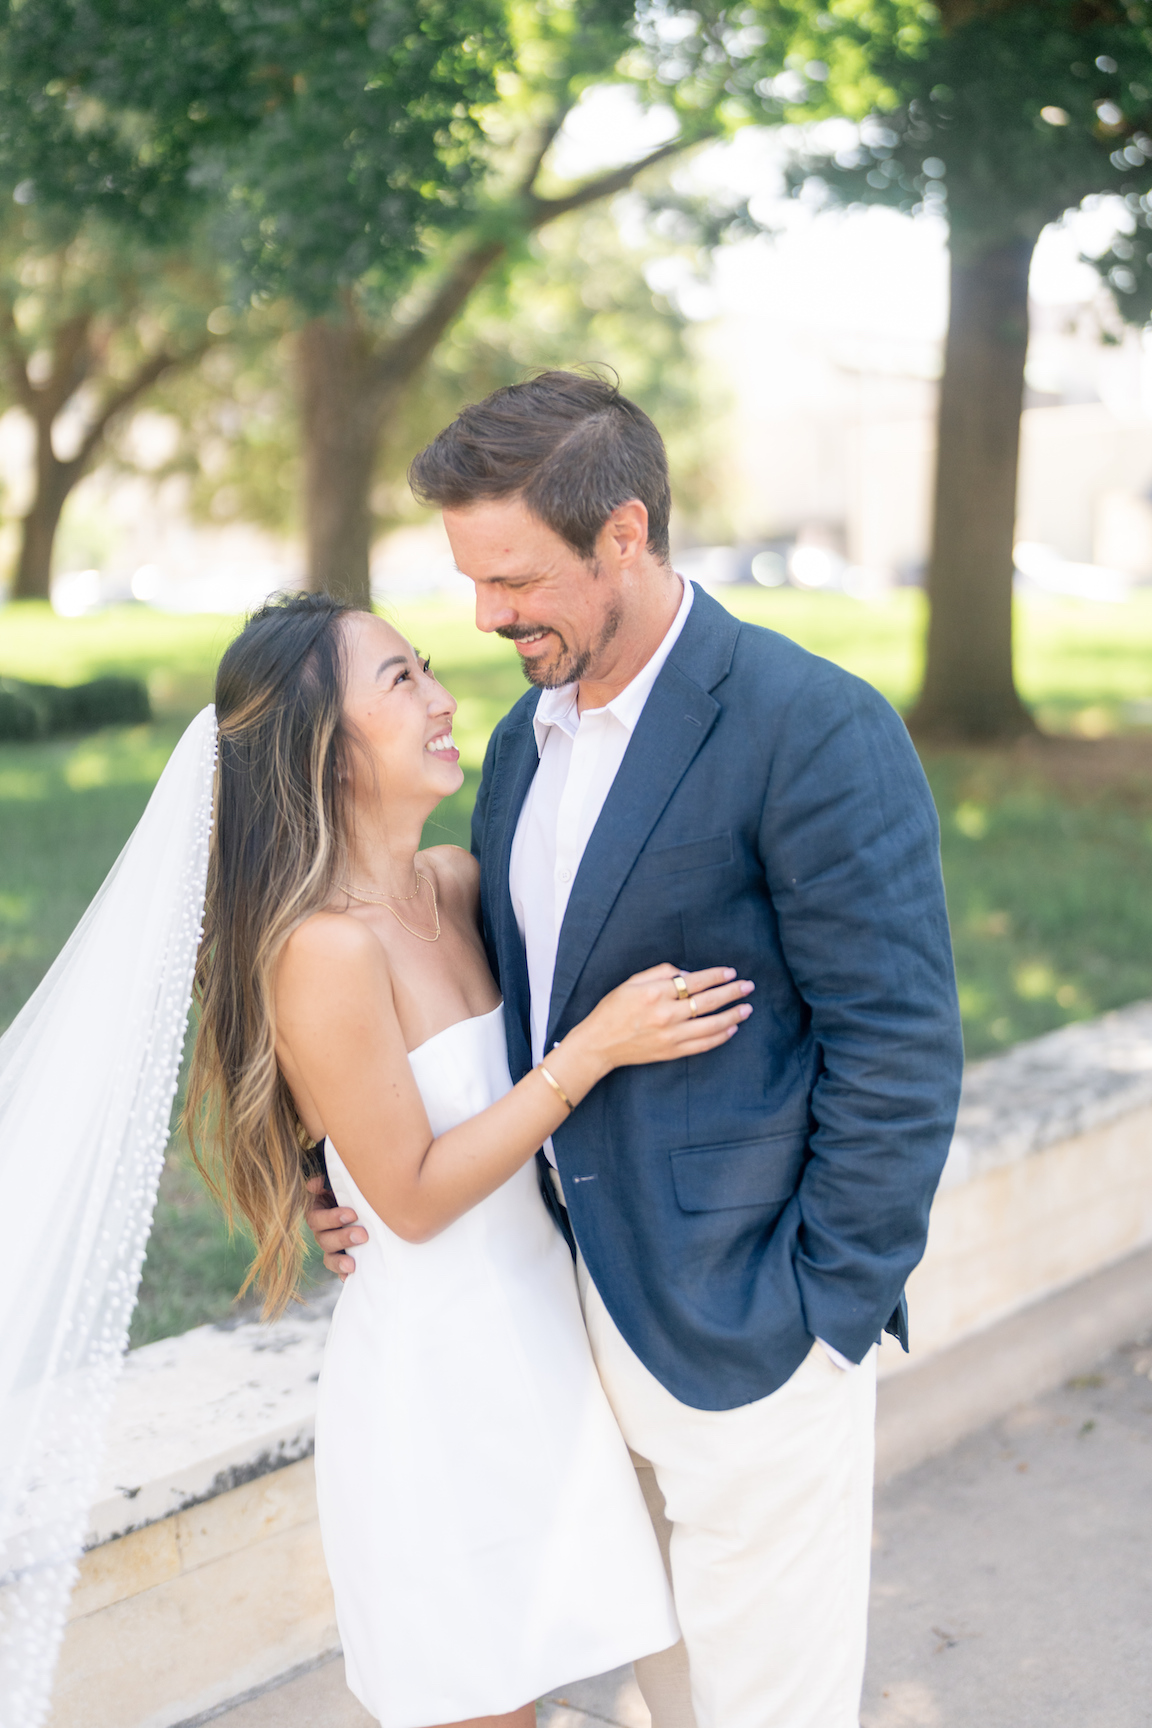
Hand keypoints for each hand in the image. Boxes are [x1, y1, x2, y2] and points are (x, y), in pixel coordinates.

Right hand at [304, 1173, 366, 1279]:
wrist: (370, 1201)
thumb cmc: (354, 1188)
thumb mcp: (341, 1181)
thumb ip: (327, 1179)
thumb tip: (313, 1185)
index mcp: (318, 1211)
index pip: (316, 1219)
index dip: (331, 1218)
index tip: (352, 1214)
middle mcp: (322, 1231)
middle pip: (324, 1240)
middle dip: (343, 1238)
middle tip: (363, 1235)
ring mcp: (333, 1247)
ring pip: (329, 1257)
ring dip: (340, 1260)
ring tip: (352, 1264)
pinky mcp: (344, 1258)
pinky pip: (339, 1270)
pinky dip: (343, 1274)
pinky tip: (349, 1277)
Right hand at [563, 963, 752, 1083]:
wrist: (599, 1044)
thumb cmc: (613, 1009)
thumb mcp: (631, 982)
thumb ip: (660, 972)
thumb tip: (688, 973)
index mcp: (655, 993)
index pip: (694, 982)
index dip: (715, 976)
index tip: (731, 973)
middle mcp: (666, 1015)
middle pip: (707, 1002)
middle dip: (732, 993)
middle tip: (749, 987)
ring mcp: (670, 1036)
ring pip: (711, 1025)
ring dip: (732, 1016)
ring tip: (747, 1009)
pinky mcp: (672, 1052)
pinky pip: (703, 1045)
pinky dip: (720, 1037)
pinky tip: (731, 1029)